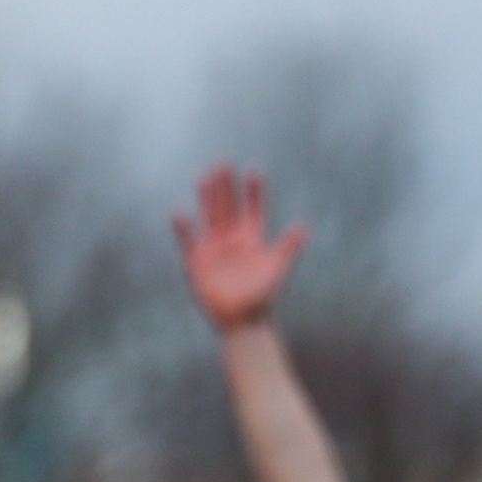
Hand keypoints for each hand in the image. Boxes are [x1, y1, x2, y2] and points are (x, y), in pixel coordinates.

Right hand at [174, 164, 306, 332]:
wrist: (241, 319)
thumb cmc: (262, 295)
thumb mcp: (277, 269)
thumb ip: (288, 247)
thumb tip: (303, 227)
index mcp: (252, 237)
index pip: (252, 207)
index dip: (253, 190)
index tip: (254, 170)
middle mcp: (232, 238)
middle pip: (228, 205)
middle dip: (226, 185)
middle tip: (223, 162)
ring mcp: (214, 247)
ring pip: (209, 216)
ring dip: (207, 198)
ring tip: (204, 178)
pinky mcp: (197, 261)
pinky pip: (188, 240)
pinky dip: (184, 228)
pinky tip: (179, 213)